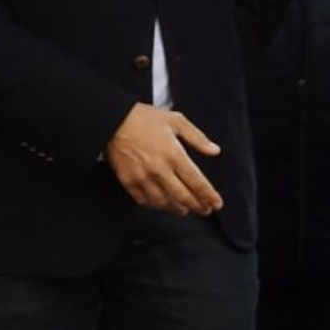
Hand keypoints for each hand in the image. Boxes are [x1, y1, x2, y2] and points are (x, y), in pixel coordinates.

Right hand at [105, 103, 224, 216]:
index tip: (216, 203)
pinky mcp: (128, 181)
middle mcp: (159, 169)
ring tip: (184, 210)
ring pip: (163, 202)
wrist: (112, 120)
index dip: (208, 196)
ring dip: (176, 209)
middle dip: (197, 206)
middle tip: (205, 210)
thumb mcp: (176, 121)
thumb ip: (197, 138)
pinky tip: (161, 204)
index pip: (196, 182)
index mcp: (174, 154)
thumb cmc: (144, 118)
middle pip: (182, 196)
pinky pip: (143, 200)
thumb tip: (214, 150)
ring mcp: (142, 177)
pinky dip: (155, 205)